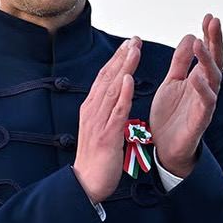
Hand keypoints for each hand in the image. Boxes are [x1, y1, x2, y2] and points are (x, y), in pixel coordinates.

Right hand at [73, 37, 140, 202]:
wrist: (86, 183)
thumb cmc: (97, 158)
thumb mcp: (102, 128)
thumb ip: (109, 111)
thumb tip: (119, 97)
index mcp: (92, 108)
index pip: (105, 78)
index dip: (117, 60)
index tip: (130, 44)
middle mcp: (93, 110)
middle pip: (108, 78)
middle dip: (122, 57)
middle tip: (135, 39)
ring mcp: (98, 121)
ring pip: (113, 89)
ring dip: (124, 68)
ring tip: (134, 50)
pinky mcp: (107, 135)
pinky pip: (116, 111)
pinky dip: (123, 94)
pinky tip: (129, 79)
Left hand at [150, 15, 222, 177]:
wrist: (164, 147)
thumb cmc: (170, 115)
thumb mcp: (172, 82)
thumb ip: (181, 62)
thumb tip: (191, 37)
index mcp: (199, 78)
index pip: (208, 53)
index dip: (209, 35)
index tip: (209, 17)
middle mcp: (206, 88)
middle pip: (215, 61)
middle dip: (215, 41)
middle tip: (213, 21)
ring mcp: (205, 104)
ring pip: (213, 79)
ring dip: (207, 61)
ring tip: (202, 43)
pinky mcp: (200, 120)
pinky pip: (205, 103)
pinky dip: (202, 89)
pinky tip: (197, 77)